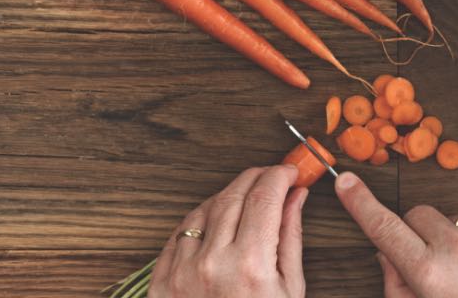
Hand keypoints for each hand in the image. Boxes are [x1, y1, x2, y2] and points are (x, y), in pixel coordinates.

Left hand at [148, 165, 307, 297]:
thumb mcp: (290, 290)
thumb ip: (290, 237)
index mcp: (251, 267)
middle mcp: (212, 264)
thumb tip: (295, 197)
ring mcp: (182, 272)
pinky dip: (201, 218)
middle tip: (271, 176)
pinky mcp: (163, 282)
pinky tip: (217, 221)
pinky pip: (180, 232)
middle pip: (234, 195)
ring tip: (247, 201)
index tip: (289, 172)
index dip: (279, 175)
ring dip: (229, 195)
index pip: (265, 196)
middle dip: (256, 178)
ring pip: (205, 208)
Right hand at [335, 172, 457, 297]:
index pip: (384, 228)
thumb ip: (397, 284)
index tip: (346, 182)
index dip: (361, 203)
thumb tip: (386, 253)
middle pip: (418, 214)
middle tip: (434, 263)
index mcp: (429, 273)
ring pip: (455, 219)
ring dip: (457, 239)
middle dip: (419, 233)